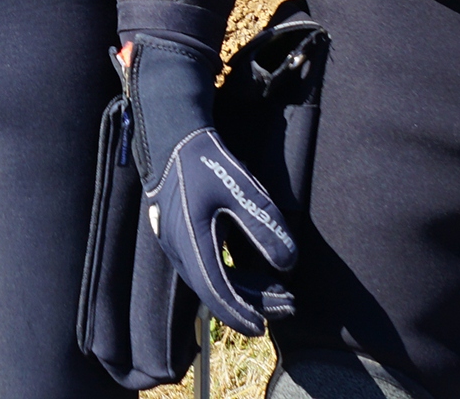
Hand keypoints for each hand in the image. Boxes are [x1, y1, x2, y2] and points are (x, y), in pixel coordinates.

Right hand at [127, 35, 297, 333]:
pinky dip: (232, 276)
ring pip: (211, 280)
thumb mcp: (241, 189)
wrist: (170, 133)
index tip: (266, 327)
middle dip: (254, 303)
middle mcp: (178, 248)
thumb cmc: (205, 159)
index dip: (243, 314)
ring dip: (245, 290)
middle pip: (216, 292)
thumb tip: (288, 264)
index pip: (217, 293)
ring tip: (280, 291)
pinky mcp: (179, 235)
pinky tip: (255, 271)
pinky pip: (205, 267)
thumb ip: (265, 227)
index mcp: (191, 241)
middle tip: (289, 304)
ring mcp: (175, 242)